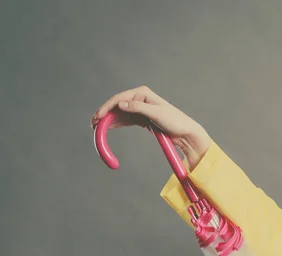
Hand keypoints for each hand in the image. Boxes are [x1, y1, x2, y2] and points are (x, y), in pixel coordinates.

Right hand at [91, 85, 211, 169]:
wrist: (185, 132)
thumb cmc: (174, 121)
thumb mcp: (156, 114)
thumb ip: (138, 108)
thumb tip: (121, 105)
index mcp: (142, 93)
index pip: (119, 99)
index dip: (106, 108)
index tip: (98, 118)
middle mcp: (140, 98)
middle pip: (117, 105)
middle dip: (104, 114)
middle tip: (93, 124)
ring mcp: (140, 108)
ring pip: (119, 113)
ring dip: (109, 119)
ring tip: (98, 127)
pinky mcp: (142, 118)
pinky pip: (125, 119)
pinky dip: (117, 123)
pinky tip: (109, 127)